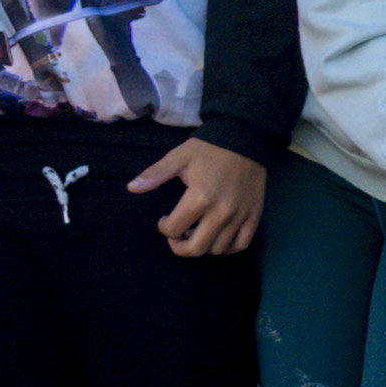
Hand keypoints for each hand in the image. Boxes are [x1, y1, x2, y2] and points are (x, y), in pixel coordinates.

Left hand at [140, 137, 269, 259]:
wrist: (245, 137)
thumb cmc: (209, 149)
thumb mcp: (179, 157)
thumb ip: (155, 174)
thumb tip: (131, 187)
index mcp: (200, 197)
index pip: (174, 230)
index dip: (164, 227)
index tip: (164, 219)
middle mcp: (221, 212)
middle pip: (196, 248)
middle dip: (179, 246)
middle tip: (177, 235)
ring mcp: (239, 216)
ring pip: (218, 249)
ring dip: (203, 246)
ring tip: (197, 232)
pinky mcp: (254, 215)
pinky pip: (241, 245)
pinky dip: (228, 248)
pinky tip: (219, 238)